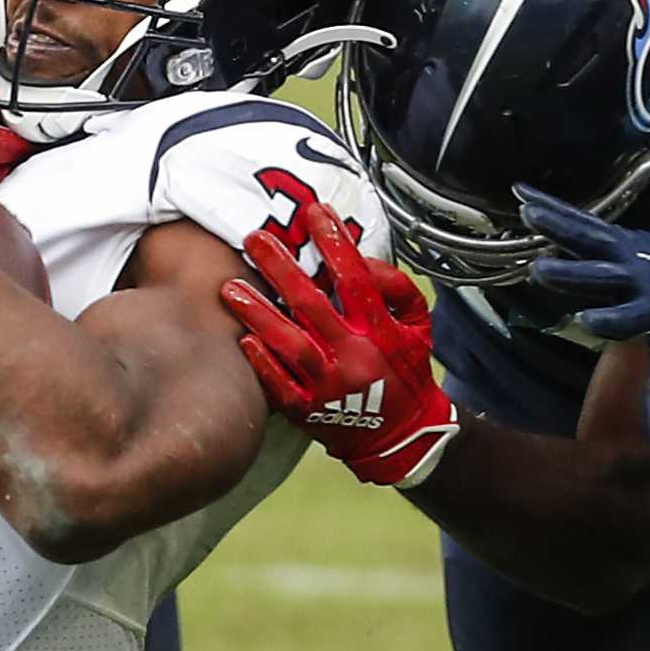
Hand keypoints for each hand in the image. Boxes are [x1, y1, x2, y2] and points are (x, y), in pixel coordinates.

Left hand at [220, 201, 460, 489]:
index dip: (335, 244)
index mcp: (381, 332)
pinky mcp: (310, 412)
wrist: (404, 437)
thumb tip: (364, 260)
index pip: (357, 280)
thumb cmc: (407, 374)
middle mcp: (353, 356)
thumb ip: (398, 289)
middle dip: (281, 268)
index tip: (315, 214)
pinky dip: (262, 363)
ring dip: (258, 313)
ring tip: (230, 287)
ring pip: (289, 344)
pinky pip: (281, 386)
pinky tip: (241, 338)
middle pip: (312, 305)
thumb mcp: (419, 327)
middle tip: (254, 239)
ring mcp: (329, 387)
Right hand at [517, 185, 649, 340]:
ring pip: (588, 237)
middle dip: (574, 274)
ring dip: (556, 225)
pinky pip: (582, 219)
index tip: (588, 322)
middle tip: (540, 271)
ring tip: (525, 211)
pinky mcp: (619, 233)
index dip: (610, 320)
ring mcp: (627, 250)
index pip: (629, 318)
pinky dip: (553, 205)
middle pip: (600, 276)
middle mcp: (636, 276)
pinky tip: (522, 191)